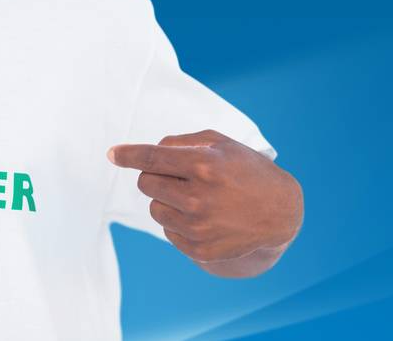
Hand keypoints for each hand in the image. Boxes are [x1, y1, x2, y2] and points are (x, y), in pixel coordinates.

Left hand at [107, 129, 301, 263]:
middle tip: (178, 176)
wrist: (280, 213)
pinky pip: (168, 231)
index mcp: (204, 165)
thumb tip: (144, 153)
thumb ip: (180, 142)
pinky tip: (203, 217)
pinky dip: (178, 222)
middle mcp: (199, 197)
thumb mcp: (221, 144)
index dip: (128, 155)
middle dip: (155, 176)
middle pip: (146, 183)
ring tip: (194, 197)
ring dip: (166, 200)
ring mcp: (199, 227)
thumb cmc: (246, 170)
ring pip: (154, 209)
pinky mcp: (200, 250)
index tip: (112, 154)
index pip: (152, 158)